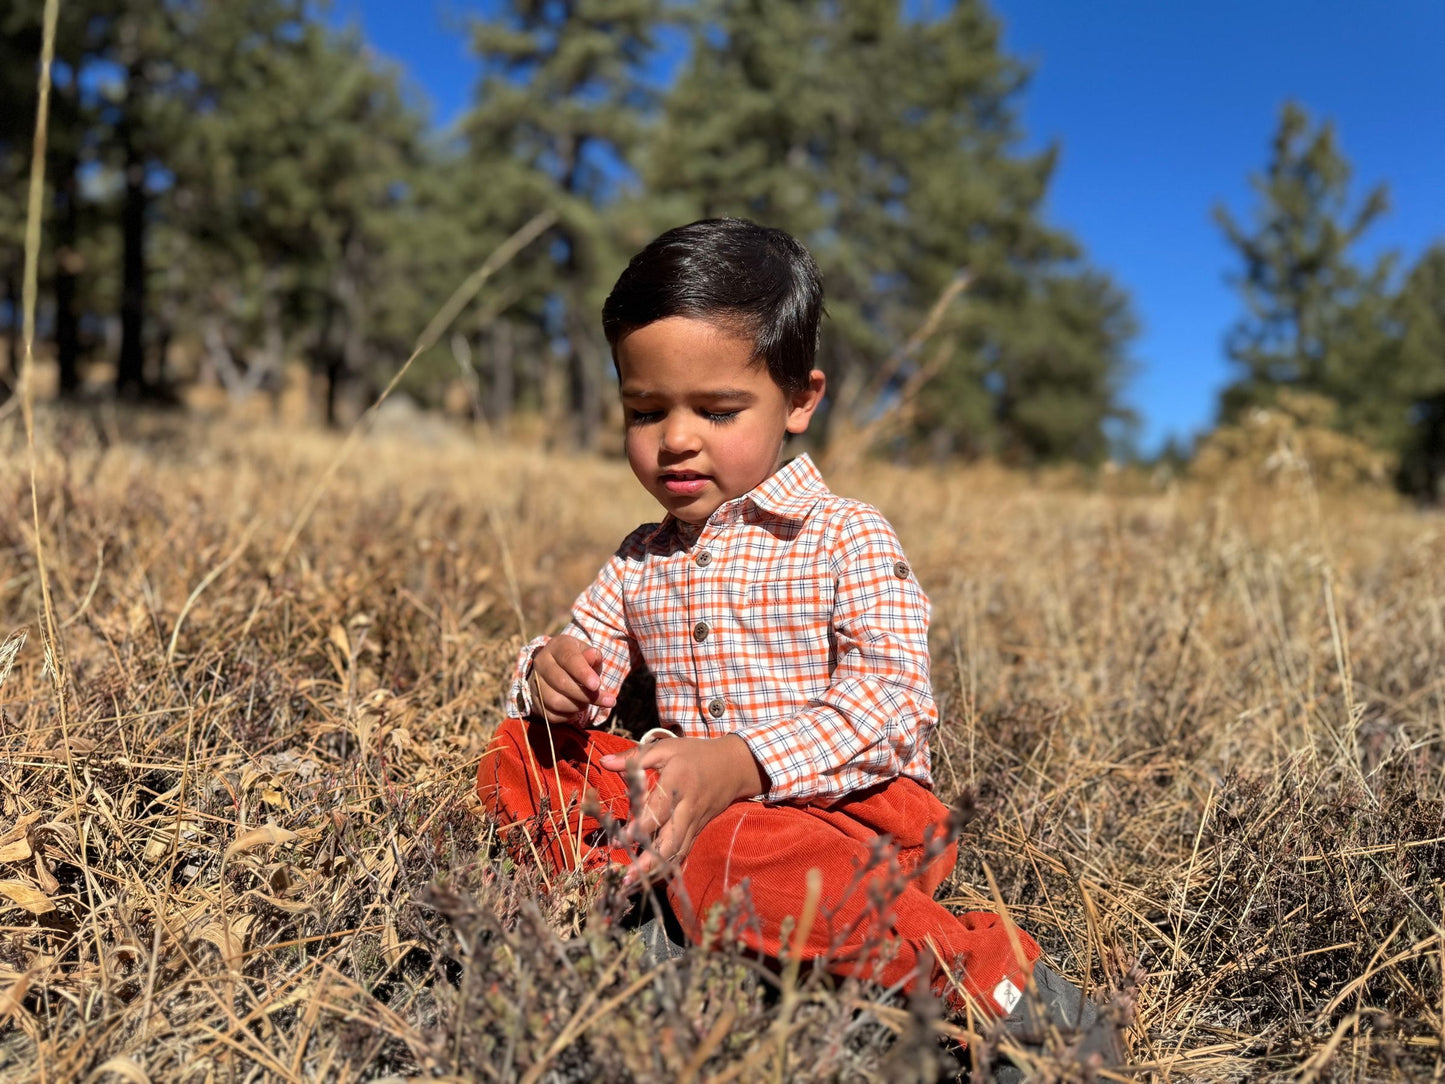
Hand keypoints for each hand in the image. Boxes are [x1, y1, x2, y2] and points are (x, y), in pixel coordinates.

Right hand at [528, 634, 615, 723]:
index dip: (583, 673)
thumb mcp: (587, 654)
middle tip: (606, 700)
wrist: (557, 670)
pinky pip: (552, 715)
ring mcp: (535, 683)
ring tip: (588, 702)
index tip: (597, 685)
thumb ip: (593, 657)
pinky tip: (576, 708)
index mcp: (556, 646)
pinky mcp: (535, 701)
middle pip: (562, 682)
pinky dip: (568, 715)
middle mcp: (541, 663)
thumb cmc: (578, 661)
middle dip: (586, 694)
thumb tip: (594, 655)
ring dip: (578, 706)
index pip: (569, 659)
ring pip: (556, 701)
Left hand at [600, 734, 764, 883]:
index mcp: (677, 783)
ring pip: (677, 850)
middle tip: (627, 877)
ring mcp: (695, 821)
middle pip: (669, 840)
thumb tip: (605, 762)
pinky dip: (669, 865)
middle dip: (649, 861)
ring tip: (635, 882)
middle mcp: (687, 807)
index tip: (619, 840)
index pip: (657, 810)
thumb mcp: (666, 748)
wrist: (735, 766)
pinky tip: (653, 876)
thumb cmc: (695, 755)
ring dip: (657, 869)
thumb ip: (635, 757)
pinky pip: (684, 850)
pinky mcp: (698, 829)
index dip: (638, 827)